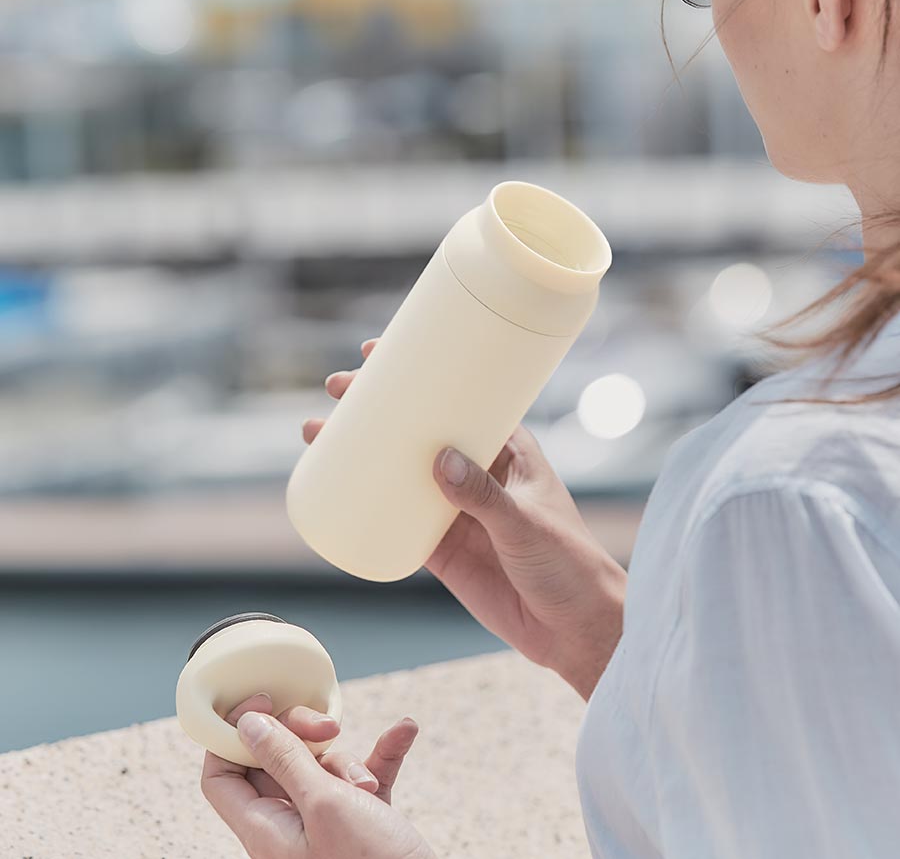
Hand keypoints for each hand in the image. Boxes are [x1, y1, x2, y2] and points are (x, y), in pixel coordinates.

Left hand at [201, 693, 433, 858]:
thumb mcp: (324, 804)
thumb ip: (284, 760)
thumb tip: (247, 724)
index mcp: (265, 830)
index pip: (222, 776)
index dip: (234, 735)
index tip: (263, 702)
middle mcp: (289, 827)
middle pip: (276, 761)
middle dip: (305, 738)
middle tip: (327, 730)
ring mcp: (326, 824)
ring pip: (323, 766)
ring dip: (351, 761)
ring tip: (369, 784)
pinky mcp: (363, 821)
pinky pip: (365, 775)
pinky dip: (383, 755)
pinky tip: (404, 731)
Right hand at [305, 338, 626, 700]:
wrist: (573, 628)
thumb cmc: (569, 563)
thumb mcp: (526, 522)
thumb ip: (484, 496)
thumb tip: (438, 460)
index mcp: (506, 450)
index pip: (460, 400)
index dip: (423, 375)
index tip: (380, 355)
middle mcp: (477, 472)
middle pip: (421, 430)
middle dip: (379, 407)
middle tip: (337, 390)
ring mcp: (455, 510)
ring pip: (401, 471)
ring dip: (364, 452)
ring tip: (318, 433)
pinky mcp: (440, 548)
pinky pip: (397, 519)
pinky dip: (369, 506)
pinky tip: (336, 491)